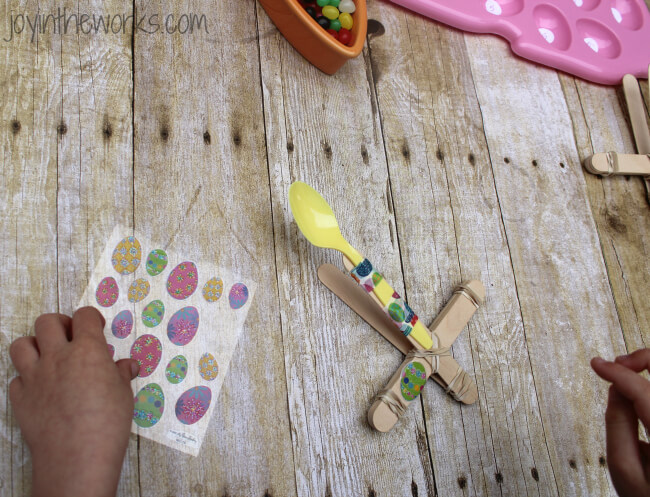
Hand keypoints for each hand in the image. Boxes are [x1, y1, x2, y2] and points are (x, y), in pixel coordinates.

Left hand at [9, 307, 138, 496]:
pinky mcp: (19, 398)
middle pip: (47, 322)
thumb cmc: (108, 423)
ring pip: (21, 345)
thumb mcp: (124, 394)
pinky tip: (41, 389)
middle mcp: (57, 357)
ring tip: (48, 357)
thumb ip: (121, 374)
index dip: (90, 318)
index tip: (96, 327)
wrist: (77, 456)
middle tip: (70, 337)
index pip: (84, 316)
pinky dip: (26, 379)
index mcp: (87, 350)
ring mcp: (34, 377)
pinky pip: (15, 378)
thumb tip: (127, 366)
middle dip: (59, 324)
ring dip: (34, 346)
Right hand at [591, 350, 649, 496]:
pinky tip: (642, 388)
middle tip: (619, 363)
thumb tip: (615, 389)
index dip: (616, 371)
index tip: (598, 364)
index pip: (643, 389)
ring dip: (649, 369)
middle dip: (641, 359)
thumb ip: (617, 424)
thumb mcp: (625, 469)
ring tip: (629, 372)